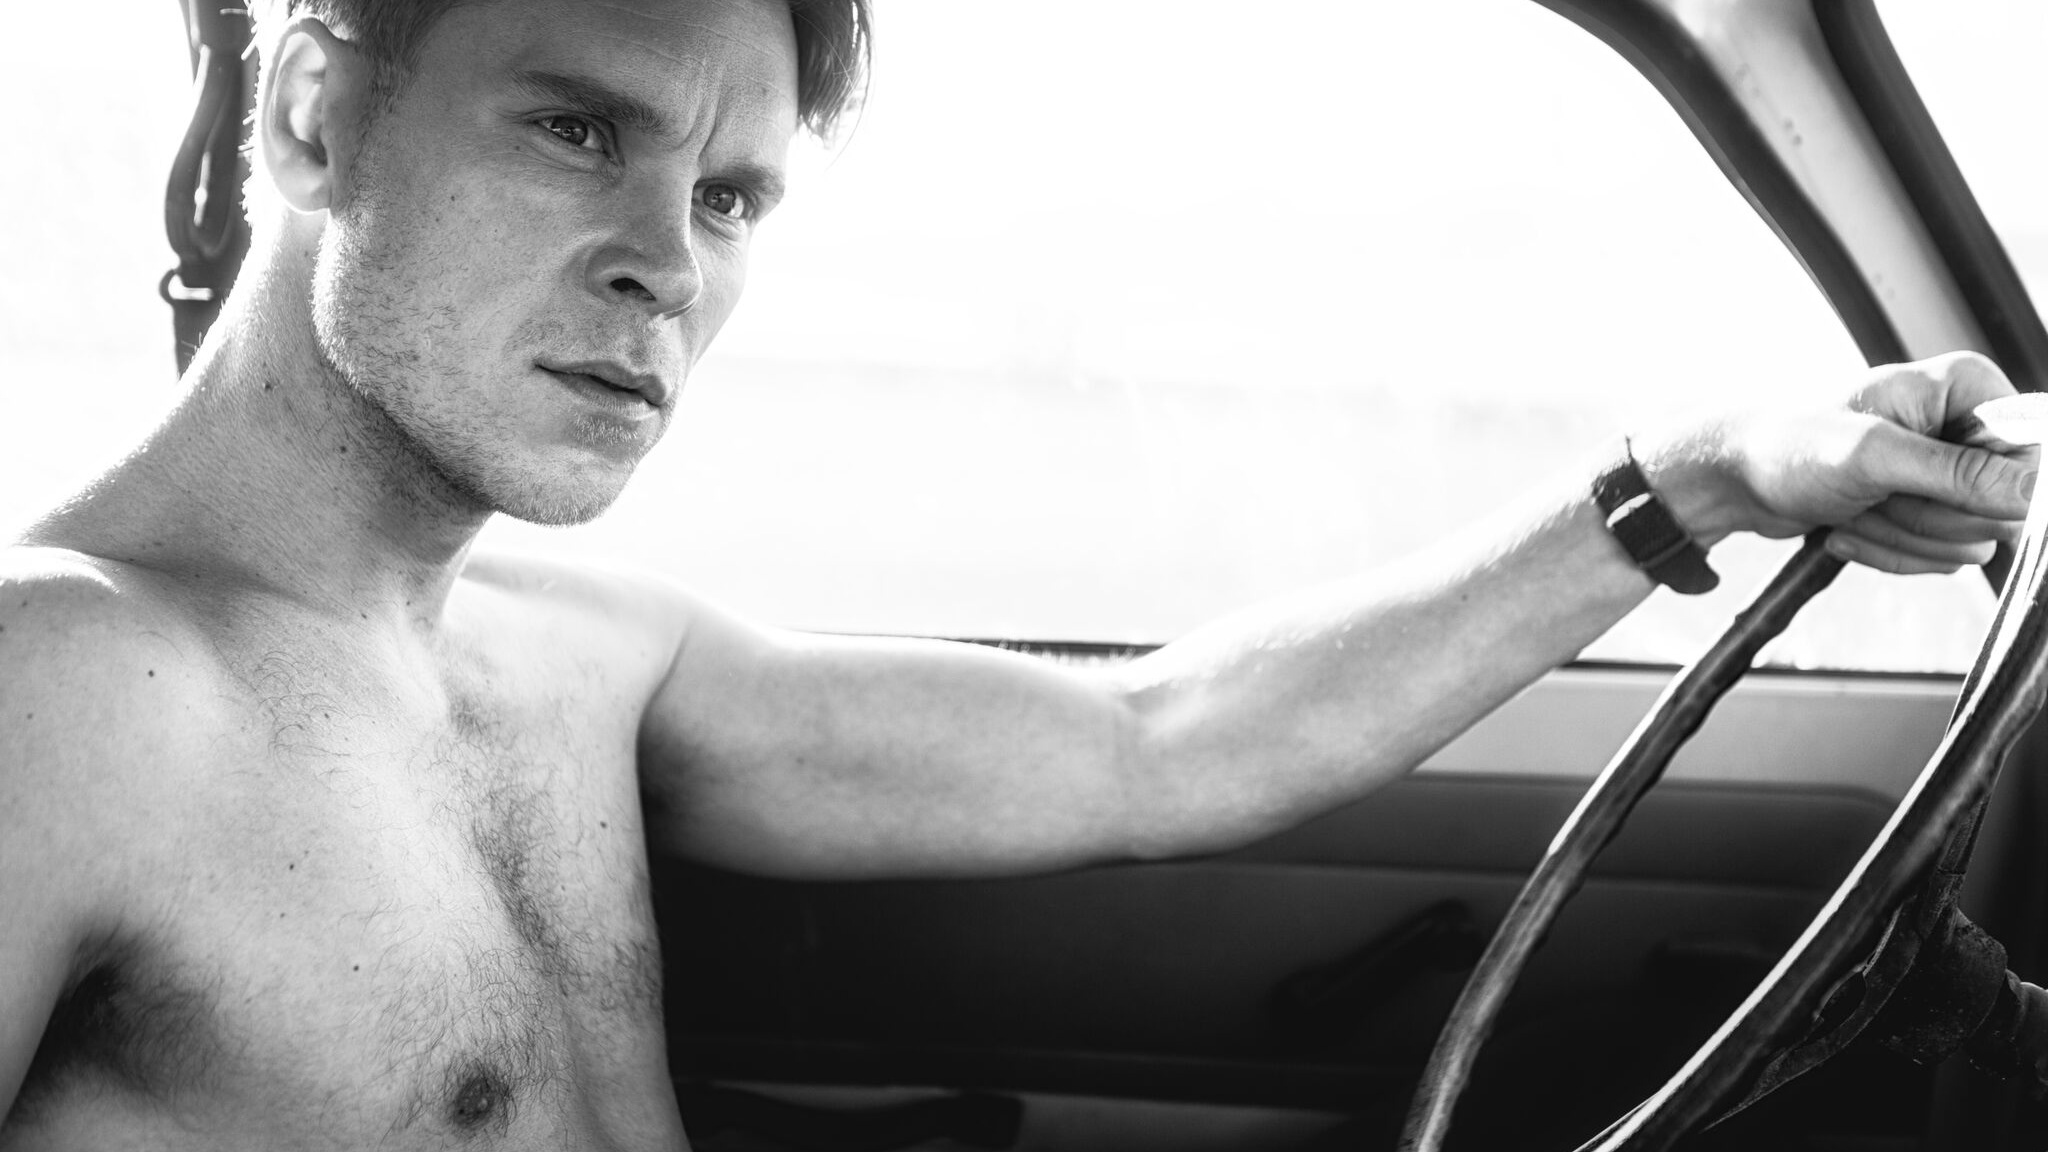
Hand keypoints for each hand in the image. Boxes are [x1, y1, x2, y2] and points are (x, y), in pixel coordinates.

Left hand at [1642, 352, 2038, 574]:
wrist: (1734, 479)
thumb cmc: (1789, 446)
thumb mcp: (1875, 458)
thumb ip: (1960, 475)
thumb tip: (2033, 492)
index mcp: (1966, 389)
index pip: (2031, 460)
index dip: (1986, 494)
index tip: (1923, 491)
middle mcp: (1964, 426)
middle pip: (2001, 508)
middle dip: (1926, 519)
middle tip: (1874, 495)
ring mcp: (1946, 472)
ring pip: (1967, 539)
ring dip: (1900, 537)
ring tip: (1854, 505)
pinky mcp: (1926, 509)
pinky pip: (1937, 555)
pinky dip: (1887, 551)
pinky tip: (1848, 525)